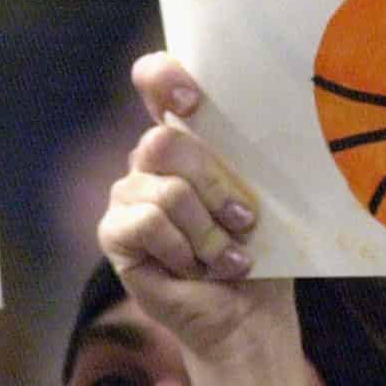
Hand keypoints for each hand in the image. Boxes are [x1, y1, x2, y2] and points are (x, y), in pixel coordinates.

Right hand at [96, 53, 275, 358]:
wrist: (247, 308)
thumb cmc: (261, 246)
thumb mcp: (263, 190)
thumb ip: (248, 152)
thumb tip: (272, 116)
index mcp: (190, 135)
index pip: (156, 81)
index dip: (164, 77)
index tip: (192, 100)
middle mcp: (152, 158)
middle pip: (165, 141)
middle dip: (215, 184)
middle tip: (244, 220)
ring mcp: (128, 193)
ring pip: (167, 191)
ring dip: (208, 231)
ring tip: (226, 257)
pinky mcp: (114, 232)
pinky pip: (144, 223)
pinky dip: (181, 249)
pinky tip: (195, 268)